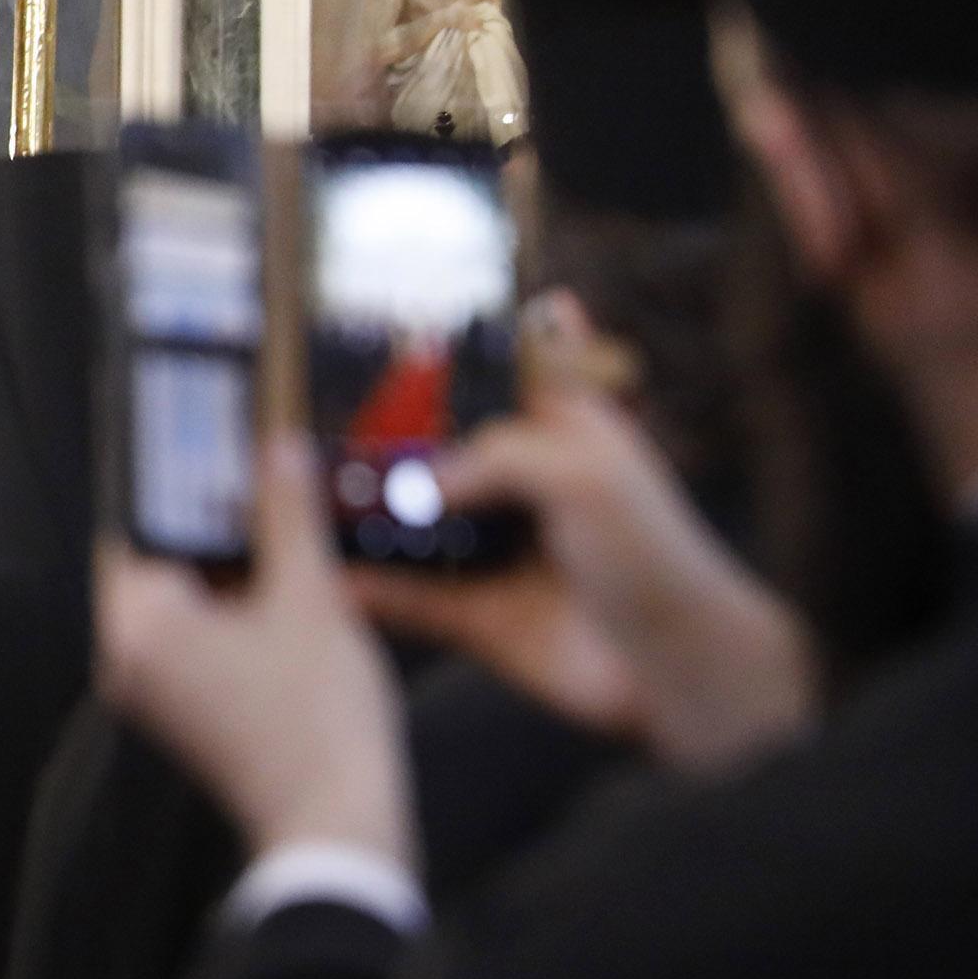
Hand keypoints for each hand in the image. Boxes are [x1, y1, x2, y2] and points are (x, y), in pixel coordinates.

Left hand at [97, 437, 413, 873]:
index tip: (197, 434)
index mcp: (139, 624)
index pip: (133, 523)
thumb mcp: (311, 597)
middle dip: (200, 516)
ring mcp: (149, 689)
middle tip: (244, 464)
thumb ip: (286, 516)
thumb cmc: (320, 716)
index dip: (168, 476)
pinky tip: (276, 577)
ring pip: (174, 598)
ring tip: (269, 511)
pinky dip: (223, 604)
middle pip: (152, 560)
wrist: (337, 826)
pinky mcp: (179, 711)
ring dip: (218, 560)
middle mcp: (125, 657)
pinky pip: (189, 636)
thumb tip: (276, 448)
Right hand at [349, 293, 814, 773]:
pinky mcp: (480, 615)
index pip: (523, 368)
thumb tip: (414, 483)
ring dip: (372, 511)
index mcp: (568, 435)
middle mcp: (528, 488)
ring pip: (420, 521)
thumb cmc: (653, 552)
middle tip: (323, 409)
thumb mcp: (580, 470)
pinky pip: (409, 596)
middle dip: (395, 430)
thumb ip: (491, 455)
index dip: (483, 339)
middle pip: (450, 445)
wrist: (671, 665)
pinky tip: (328, 571)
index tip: (424, 312)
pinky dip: (369, 587)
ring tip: (306, 487)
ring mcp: (501, 551)